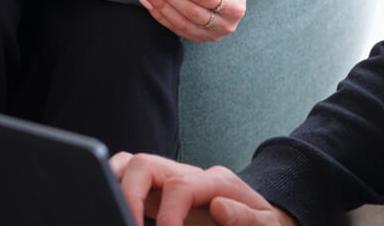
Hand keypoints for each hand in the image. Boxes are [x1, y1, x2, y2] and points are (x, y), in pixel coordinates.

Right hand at [110, 152, 293, 225]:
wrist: (263, 221)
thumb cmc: (264, 224)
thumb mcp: (268, 225)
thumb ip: (248, 217)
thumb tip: (219, 208)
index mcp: (215, 180)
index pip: (178, 186)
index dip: (169, 215)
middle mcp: (188, 173)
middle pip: (144, 164)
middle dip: (129, 195)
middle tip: (128, 225)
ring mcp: (170, 179)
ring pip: (130, 165)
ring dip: (115, 185)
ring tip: (114, 214)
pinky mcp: (159, 193)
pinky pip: (129, 179)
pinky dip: (116, 188)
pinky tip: (117, 212)